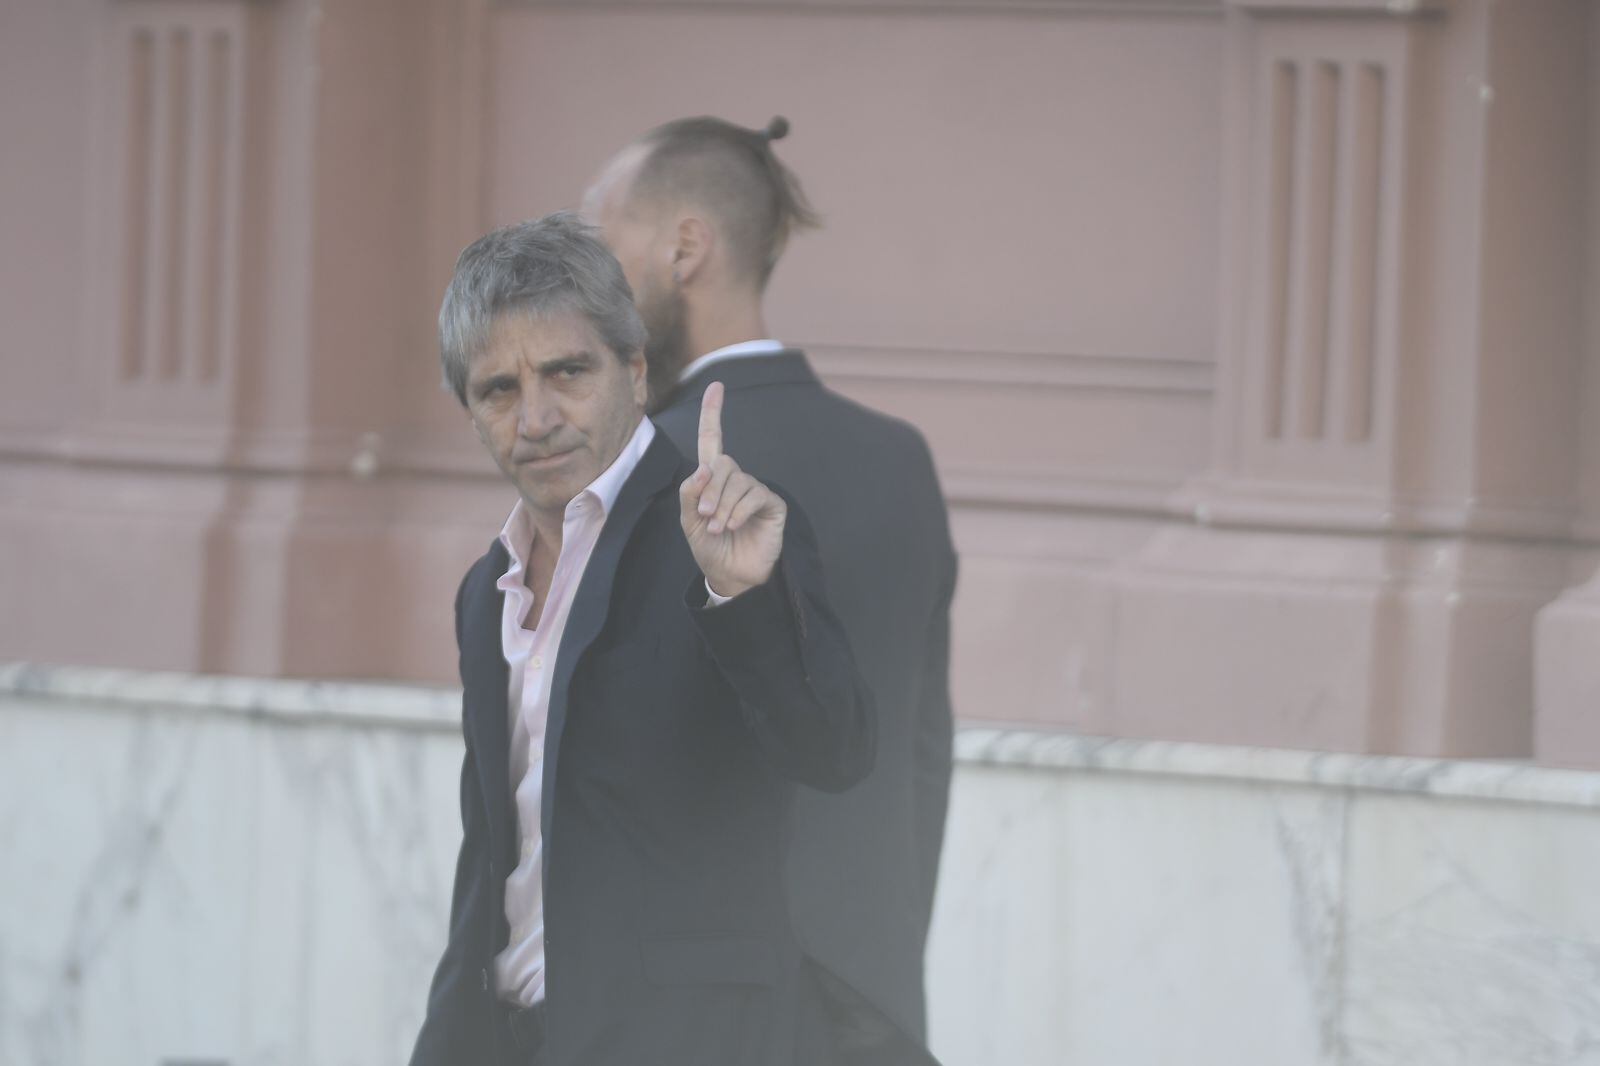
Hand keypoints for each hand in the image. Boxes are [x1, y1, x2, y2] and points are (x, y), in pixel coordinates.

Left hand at [679, 382, 785, 599]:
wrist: (731, 576)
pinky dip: (739, 510)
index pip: (713, 441)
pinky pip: (755, 494)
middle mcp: (736, 480)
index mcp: (713, 480)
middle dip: (711, 489)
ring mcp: (755, 490)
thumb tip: (704, 468)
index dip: (714, 413)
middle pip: (723, 463)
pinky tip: (734, 526)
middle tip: (705, 516)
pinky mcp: (772, 504)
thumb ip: (691, 494)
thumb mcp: (690, 522)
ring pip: (737, 481)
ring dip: (723, 505)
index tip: (717, 386)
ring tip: (719, 527)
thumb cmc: (710, 548)